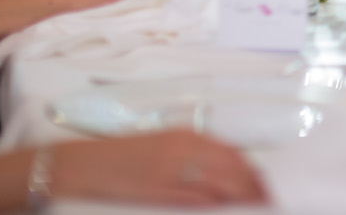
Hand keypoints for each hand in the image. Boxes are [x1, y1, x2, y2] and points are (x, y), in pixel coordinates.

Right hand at [52, 130, 267, 205]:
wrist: (78, 166)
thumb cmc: (119, 159)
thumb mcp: (161, 150)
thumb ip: (192, 159)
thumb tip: (221, 177)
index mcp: (185, 137)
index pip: (233, 155)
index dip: (253, 174)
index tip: (265, 188)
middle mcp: (182, 149)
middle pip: (232, 170)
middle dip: (253, 189)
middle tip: (267, 203)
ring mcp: (170, 170)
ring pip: (218, 185)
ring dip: (240, 198)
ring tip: (255, 207)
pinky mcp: (157, 190)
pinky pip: (194, 199)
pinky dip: (213, 205)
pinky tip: (224, 210)